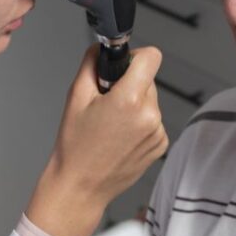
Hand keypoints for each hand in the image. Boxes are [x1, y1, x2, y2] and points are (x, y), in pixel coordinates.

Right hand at [25, 44, 168, 235]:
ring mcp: (157, 132)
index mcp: (129, 99)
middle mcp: (150, 115)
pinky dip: (140, 123)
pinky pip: (153, 120)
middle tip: (107, 102)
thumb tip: (101, 49)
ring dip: (135, 104)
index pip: (152, 57)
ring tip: (111, 123)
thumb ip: (91, 63)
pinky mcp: (160, 145)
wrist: (80, 185)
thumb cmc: (75, 146)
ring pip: (151, 101)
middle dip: (130, 84)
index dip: (136, 56)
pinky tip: (120, 136)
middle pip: (149, 80)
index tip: (124, 65)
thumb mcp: (76, 96)